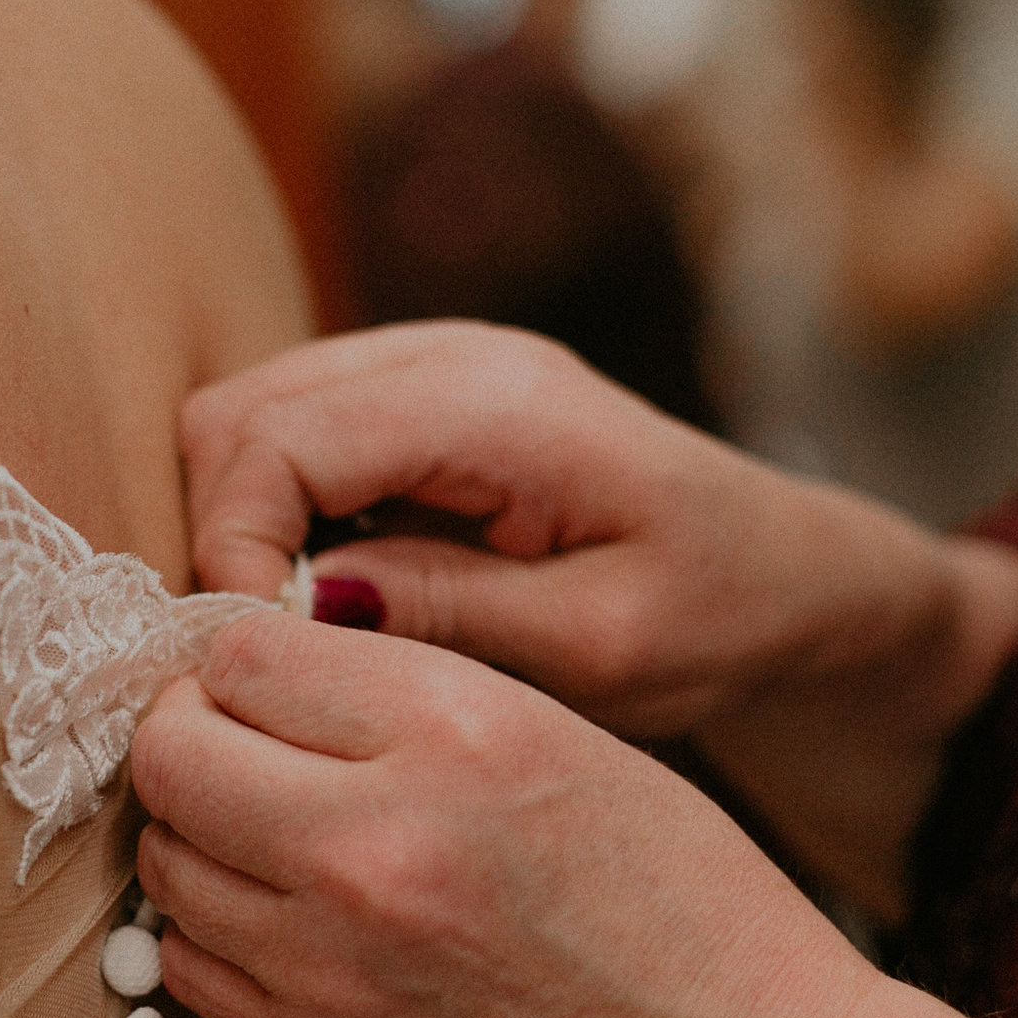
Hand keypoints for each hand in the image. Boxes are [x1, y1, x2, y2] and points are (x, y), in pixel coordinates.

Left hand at [131, 611, 876, 1017]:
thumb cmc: (684, 903)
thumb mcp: (565, 736)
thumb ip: (403, 693)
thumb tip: (258, 671)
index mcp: (453, 731)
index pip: (243, 652)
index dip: (244, 656)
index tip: (271, 677)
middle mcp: (371, 842)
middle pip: (172, 752)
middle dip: (193, 732)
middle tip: (243, 743)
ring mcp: (330, 964)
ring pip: (165, 859)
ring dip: (201, 834)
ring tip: (272, 832)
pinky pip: (191, 965)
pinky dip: (219, 930)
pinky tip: (289, 918)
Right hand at [181, 321, 1017, 911]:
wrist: (796, 577)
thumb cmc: (724, 616)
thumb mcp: (599, 646)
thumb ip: (447, 613)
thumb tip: (290, 608)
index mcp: (501, 404)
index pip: (276, 439)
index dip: (232, 552)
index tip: (259, 661)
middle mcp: (453, 356)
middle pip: (235, 413)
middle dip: (222, 535)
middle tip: (270, 656)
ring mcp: (432, 368)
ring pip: (247, 420)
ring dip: (246, 528)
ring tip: (303, 636)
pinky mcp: (421, 403)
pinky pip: (294, 440)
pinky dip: (281, 519)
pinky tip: (336, 600)